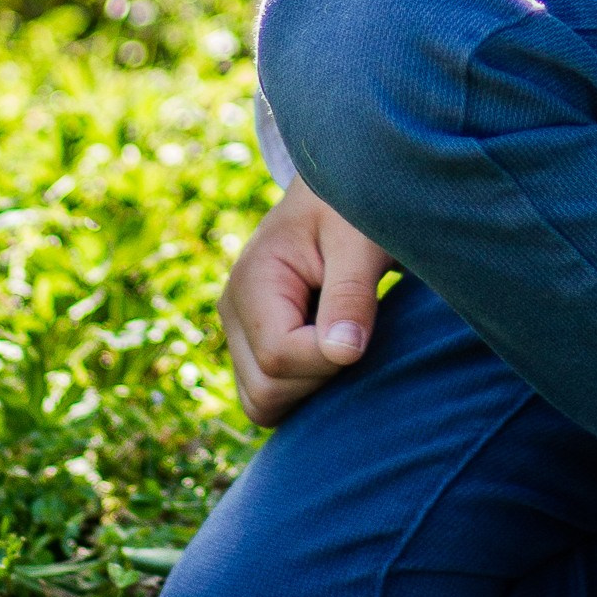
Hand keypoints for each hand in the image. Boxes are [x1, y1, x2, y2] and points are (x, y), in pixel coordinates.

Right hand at [218, 177, 389, 427]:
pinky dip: (304, 389)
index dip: (327, 359)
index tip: (364, 330)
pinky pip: (270, 395)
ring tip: (345, 342)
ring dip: (311, 389)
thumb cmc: (353, 209)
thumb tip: (343, 353)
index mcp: (252, 280)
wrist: (338, 193)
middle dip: (319, 379)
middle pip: (264, 392)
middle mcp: (233, 310)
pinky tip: (335, 352)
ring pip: (262, 403)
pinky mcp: (254, 345)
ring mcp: (239, 332)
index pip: (277, 356)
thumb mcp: (361, 240)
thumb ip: (351, 293)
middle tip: (357, 335)